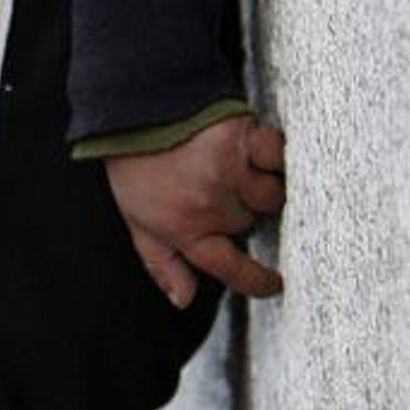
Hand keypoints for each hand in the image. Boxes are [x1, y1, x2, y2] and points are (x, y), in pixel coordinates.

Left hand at [105, 115, 285, 309]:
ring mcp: (230, 171)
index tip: (273, 284)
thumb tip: (183, 300)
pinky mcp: (242, 136)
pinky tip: (258, 150)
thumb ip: (161, 262)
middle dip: (242, 212)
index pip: (232, 269)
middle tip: (219, 188)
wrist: (131, 108)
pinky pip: (277, 156)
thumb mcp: (135, 218)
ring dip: (261, 184)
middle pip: (253, 224)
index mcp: (185, 229)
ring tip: (237, 168)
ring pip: (272, 194)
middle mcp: (212, 205)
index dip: (257, 281)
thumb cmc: (132, 163)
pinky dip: (273, 154)